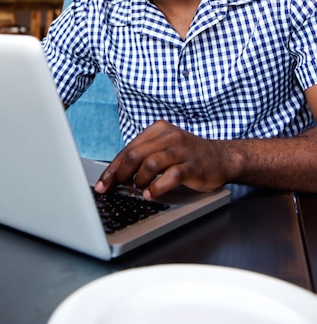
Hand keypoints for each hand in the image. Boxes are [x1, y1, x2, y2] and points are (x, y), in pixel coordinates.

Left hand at [94, 120, 227, 198]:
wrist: (222, 158)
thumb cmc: (188, 156)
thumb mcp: (165, 148)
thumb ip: (145, 156)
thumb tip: (117, 175)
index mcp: (158, 130)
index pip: (129, 149)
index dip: (112, 168)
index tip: (102, 184)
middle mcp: (169, 137)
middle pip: (135, 155)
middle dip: (119, 174)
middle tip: (114, 188)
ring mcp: (181, 151)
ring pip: (150, 164)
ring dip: (139, 180)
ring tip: (137, 189)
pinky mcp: (192, 166)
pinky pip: (170, 176)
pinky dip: (156, 187)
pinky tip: (150, 194)